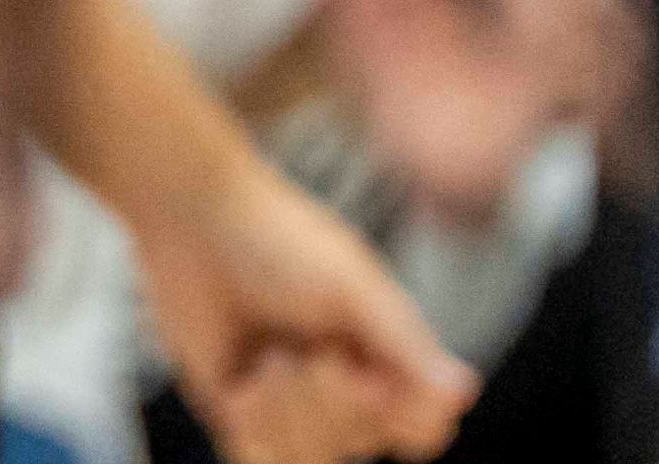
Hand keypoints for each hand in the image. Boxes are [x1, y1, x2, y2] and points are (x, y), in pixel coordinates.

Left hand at [127, 148, 472, 463]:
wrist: (194, 220)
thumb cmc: (280, 239)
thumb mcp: (355, 287)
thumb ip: (406, 344)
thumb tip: (464, 391)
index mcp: (385, 358)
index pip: (422, 431)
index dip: (403, 420)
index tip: (368, 375)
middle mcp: (344, 388)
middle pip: (362, 442)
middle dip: (332, 400)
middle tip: (310, 350)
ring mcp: (291, 405)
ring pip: (311, 457)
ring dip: (288, 407)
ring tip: (271, 356)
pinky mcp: (240, 413)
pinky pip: (257, 458)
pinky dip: (253, 424)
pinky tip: (241, 381)